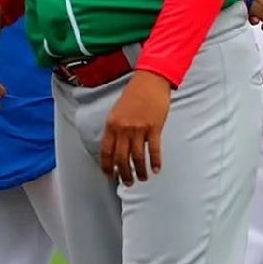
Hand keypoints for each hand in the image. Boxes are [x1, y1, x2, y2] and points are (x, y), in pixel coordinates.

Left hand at [99, 70, 170, 185]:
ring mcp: (139, 129)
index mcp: (112, 125)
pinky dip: (155, 161)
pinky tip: (156, 169)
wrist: (151, 81)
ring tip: (142, 178)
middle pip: (121, 158)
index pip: (106, 151)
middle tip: (127, 182)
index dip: (107, 166)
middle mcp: (123, 129)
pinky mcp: (154, 127)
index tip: (109, 175)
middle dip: (124, 173)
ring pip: (137, 157)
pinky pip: (154, 149)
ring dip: (139, 171)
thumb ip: (116, 128)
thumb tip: (119, 145)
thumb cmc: (135, 93)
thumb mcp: (118, 110)